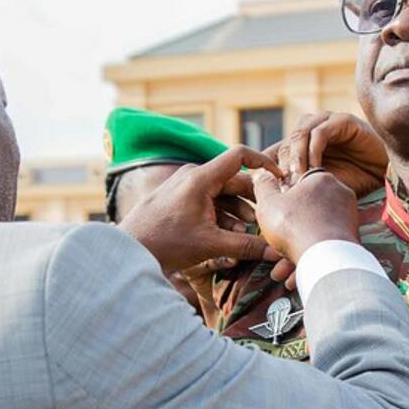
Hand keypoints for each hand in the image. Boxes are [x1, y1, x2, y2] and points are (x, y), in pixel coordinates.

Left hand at [118, 145, 281, 272]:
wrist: (128, 251)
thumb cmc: (164, 244)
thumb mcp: (210, 245)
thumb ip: (246, 246)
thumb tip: (274, 252)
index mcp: (200, 178)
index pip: (240, 156)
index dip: (263, 163)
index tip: (279, 177)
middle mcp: (192, 176)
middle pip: (233, 181)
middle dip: (250, 202)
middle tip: (264, 221)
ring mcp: (183, 186)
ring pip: (220, 194)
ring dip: (236, 212)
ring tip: (245, 233)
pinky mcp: (178, 198)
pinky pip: (206, 200)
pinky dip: (220, 215)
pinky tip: (228, 235)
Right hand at [250, 168, 358, 263]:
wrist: (324, 259)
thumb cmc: (295, 227)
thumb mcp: (268, 203)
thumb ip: (264, 186)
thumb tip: (263, 176)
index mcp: (322, 179)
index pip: (299, 185)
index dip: (284, 202)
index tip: (275, 217)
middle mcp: (341, 194)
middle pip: (308, 212)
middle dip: (289, 234)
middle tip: (275, 249)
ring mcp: (350, 218)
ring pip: (316, 233)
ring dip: (298, 251)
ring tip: (282, 271)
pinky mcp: (353, 239)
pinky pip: (327, 248)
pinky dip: (312, 260)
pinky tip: (296, 277)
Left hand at [274, 111, 387, 197]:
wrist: (385, 174)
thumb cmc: (355, 181)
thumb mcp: (323, 184)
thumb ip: (303, 182)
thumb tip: (277, 195)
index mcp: (306, 141)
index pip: (281, 150)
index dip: (277, 169)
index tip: (277, 191)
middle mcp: (315, 128)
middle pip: (289, 140)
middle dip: (285, 164)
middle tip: (287, 186)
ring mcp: (328, 121)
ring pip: (301, 132)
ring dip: (297, 155)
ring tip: (298, 177)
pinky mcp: (343, 120)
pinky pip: (320, 132)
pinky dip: (314, 150)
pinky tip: (315, 168)